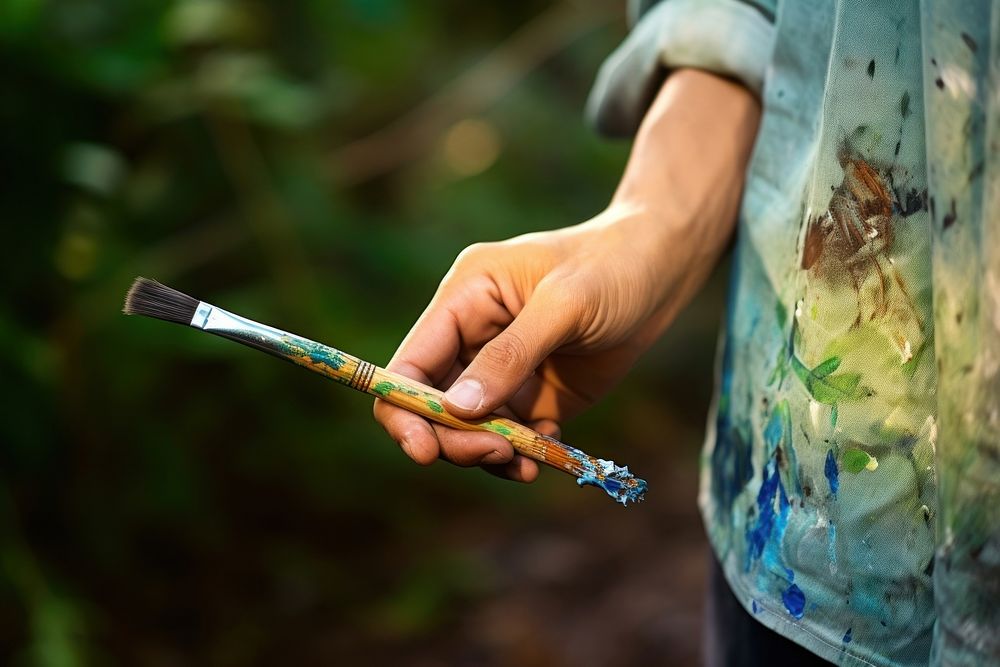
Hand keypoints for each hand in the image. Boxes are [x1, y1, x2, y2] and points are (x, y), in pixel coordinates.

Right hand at [373, 69, 760, 480]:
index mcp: (464, 299)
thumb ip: (511, 354)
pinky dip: (519, 454)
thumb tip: (457, 409)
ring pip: (469, 429)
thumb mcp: (563, 304)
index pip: (410, 363)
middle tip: (497, 455)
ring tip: (525, 464)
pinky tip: (545, 454)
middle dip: (455, 439)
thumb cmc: (612, 267)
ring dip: (487, 454)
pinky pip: (509, 436)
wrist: (660, 269)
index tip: (424, 451)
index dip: (404, 410)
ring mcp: (501, 369)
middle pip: (432, 405)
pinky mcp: (532, 394)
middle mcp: (472, 336)